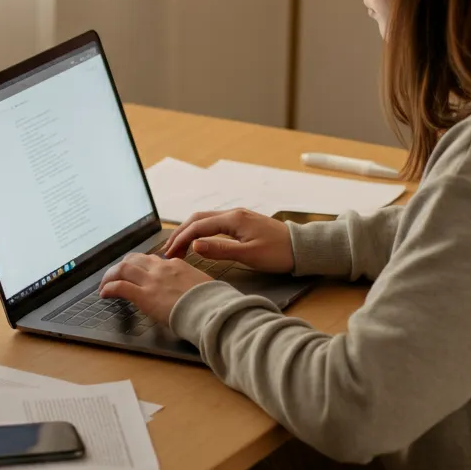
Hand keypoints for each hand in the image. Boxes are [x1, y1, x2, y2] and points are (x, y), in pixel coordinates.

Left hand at [98, 253, 211, 324]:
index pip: (153, 260)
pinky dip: (109, 288)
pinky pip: (120, 286)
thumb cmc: (212, 301)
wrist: (211, 309)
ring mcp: (152, 281)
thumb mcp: (203, 284)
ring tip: (104, 285)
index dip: (141, 266)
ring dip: (110, 276)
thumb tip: (190, 290)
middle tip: (116, 276)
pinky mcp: (144, 295)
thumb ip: (191, 282)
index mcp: (176, 265)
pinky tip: (104, 294)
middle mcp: (161, 268)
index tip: (137, 273)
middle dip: (122, 267)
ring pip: (123, 268)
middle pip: (134, 259)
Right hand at [162, 208, 293, 272]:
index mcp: (234, 219)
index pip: (198, 226)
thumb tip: (194, 244)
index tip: (168, 253)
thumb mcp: (249, 255)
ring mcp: (238, 217)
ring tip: (177, 247)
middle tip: (168, 250)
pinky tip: (197, 241)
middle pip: (197, 218)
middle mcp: (233, 214)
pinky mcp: (242, 223)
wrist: (302, 248)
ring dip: (188, 231)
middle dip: (179, 233)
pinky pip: (214, 223)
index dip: (180, 239)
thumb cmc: (279, 253)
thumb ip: (220, 249)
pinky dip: (200, 231)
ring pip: (205, 219)